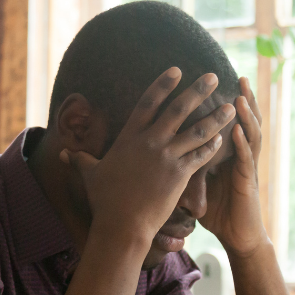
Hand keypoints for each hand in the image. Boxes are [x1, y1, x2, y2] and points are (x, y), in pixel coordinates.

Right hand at [61, 68, 235, 248]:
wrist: (122, 225)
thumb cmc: (105, 201)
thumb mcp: (89, 175)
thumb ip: (79, 159)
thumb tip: (61, 153)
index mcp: (130, 137)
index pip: (148, 102)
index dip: (163, 84)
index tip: (177, 70)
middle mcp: (150, 142)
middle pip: (178, 109)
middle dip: (198, 90)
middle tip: (214, 76)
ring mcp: (167, 157)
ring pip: (197, 131)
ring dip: (216, 117)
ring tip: (232, 106)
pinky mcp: (180, 175)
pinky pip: (201, 156)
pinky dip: (213, 146)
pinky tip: (223, 138)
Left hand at [201, 77, 268, 257]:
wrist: (237, 237)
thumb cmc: (218, 212)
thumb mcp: (200, 185)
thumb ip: (186, 167)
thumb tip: (163, 157)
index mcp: (226, 154)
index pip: (225, 122)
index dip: (222, 103)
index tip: (214, 83)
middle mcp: (238, 156)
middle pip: (242, 121)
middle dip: (242, 98)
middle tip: (236, 76)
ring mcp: (245, 167)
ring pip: (249, 135)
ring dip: (246, 115)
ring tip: (240, 96)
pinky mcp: (247, 182)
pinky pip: (246, 160)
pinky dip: (242, 143)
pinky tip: (236, 130)